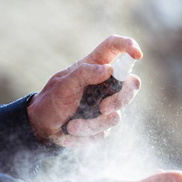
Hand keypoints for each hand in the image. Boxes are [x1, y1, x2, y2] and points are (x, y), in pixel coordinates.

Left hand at [27, 35, 142, 146]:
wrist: (44, 128)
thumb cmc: (52, 101)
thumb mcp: (62, 85)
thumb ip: (83, 74)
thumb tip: (108, 69)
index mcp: (94, 66)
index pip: (114, 48)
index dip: (129, 46)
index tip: (137, 54)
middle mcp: (106, 84)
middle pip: (131, 84)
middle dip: (121, 99)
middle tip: (104, 109)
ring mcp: (108, 104)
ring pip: (116, 115)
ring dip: (92, 124)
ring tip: (71, 126)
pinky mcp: (104, 124)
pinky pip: (104, 132)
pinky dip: (86, 135)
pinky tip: (71, 133)